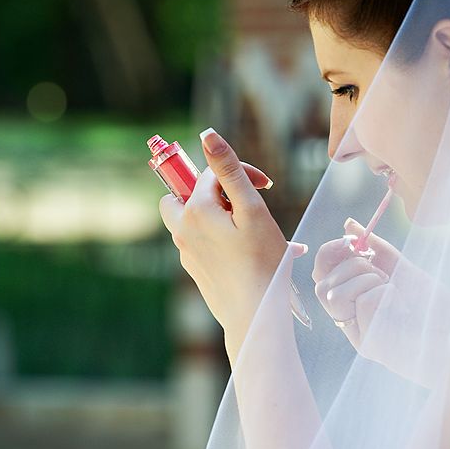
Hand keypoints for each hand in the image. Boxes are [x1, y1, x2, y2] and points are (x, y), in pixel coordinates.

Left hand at [159, 128, 296, 364]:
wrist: (255, 314)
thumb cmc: (261, 261)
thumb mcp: (251, 209)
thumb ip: (229, 170)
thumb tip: (207, 134)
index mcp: (194, 210)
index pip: (211, 173)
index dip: (242, 172)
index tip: (267, 186)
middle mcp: (182, 229)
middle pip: (186, 193)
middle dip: (213, 192)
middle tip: (243, 204)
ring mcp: (185, 251)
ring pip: (193, 218)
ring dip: (218, 215)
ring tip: (250, 230)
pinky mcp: (194, 269)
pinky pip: (200, 241)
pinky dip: (218, 238)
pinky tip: (245, 253)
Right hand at [313, 218, 449, 377]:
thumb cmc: (434, 306)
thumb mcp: (402, 270)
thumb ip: (374, 249)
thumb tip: (349, 224)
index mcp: (354, 302)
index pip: (322, 276)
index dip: (329, 253)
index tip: (350, 241)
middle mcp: (351, 320)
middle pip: (321, 285)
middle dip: (350, 265)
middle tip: (380, 271)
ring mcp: (358, 335)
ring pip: (333, 293)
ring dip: (366, 279)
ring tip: (392, 289)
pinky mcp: (370, 346)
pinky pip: (364, 302)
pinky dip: (385, 293)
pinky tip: (401, 305)